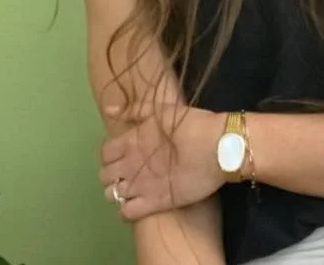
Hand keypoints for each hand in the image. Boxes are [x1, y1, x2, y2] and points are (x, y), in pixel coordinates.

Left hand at [99, 103, 224, 220]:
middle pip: (105, 176)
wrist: (219, 147)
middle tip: (129, 172)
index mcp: (131, 141)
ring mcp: (140, 186)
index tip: (123, 154)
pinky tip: (138, 204)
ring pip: (112, 196)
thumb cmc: (193, 125)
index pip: (104, 154)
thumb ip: (136, 110)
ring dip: (119, 192)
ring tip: (134, 188)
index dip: (111, 155)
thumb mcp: (164, 110)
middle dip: (112, 174)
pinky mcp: (153, 203)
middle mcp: (130, 165)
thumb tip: (109, 110)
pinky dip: (126, 211)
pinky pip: (126, 213)